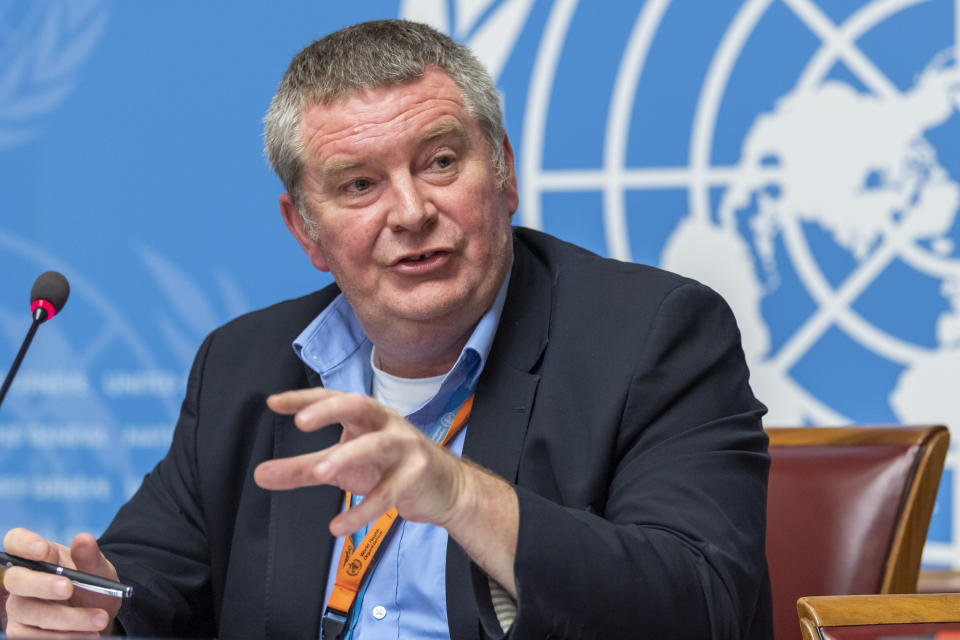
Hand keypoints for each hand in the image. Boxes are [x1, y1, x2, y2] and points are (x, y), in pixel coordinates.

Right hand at [2, 528, 118, 636]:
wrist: (99, 613)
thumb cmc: (93, 585)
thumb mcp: (98, 569)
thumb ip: (90, 556)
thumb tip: (83, 538)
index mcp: (39, 556)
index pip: (15, 542)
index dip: (24, 544)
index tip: (44, 550)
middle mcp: (22, 580)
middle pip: (15, 580)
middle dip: (42, 584)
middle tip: (69, 588)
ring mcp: (19, 607)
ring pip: (29, 612)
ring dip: (65, 618)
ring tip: (99, 620)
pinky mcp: (22, 631)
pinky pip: (33, 637)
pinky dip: (63, 636)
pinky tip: (87, 635)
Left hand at [254, 388, 470, 536]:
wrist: (445, 489)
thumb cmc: (389, 470)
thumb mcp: (342, 469)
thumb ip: (302, 469)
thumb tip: (260, 475)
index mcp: (366, 416)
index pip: (332, 398)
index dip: (304, 399)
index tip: (273, 403)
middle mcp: (386, 423)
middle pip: (359, 405)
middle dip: (330, 410)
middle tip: (301, 423)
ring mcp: (405, 447)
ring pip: (375, 446)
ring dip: (347, 456)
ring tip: (319, 473)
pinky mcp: (417, 475)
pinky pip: (388, 492)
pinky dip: (363, 510)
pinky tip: (338, 526)